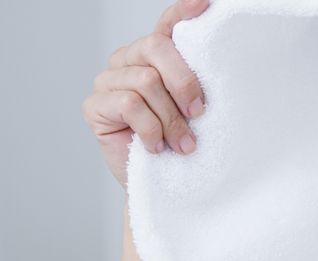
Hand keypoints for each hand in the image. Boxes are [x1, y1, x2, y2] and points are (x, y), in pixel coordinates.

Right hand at [81, 0, 208, 189]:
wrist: (162, 185)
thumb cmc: (181, 143)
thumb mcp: (195, 111)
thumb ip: (197, 86)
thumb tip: (223, 70)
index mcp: (155, 55)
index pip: (167, 25)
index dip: (183, 12)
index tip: (206, 3)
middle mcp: (128, 59)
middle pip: (156, 47)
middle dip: (184, 82)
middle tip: (199, 114)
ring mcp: (108, 80)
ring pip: (145, 81)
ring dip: (170, 118)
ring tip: (183, 144)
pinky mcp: (94, 105)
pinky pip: (129, 105)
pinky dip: (151, 129)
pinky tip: (155, 148)